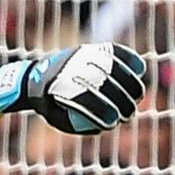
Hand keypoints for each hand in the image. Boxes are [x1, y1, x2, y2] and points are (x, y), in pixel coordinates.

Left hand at [0, 44, 148, 134]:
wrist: (35, 77)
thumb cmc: (52, 105)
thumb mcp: (59, 119)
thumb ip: (81, 123)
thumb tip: (107, 125)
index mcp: (58, 88)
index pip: (86, 100)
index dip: (102, 111)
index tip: (114, 121)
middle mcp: (70, 68)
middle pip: (103, 83)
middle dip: (122, 99)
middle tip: (129, 113)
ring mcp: (81, 56)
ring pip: (112, 66)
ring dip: (129, 81)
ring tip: (138, 95)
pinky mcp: (89, 48)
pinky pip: (113, 50)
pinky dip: (128, 58)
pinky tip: (140, 69)